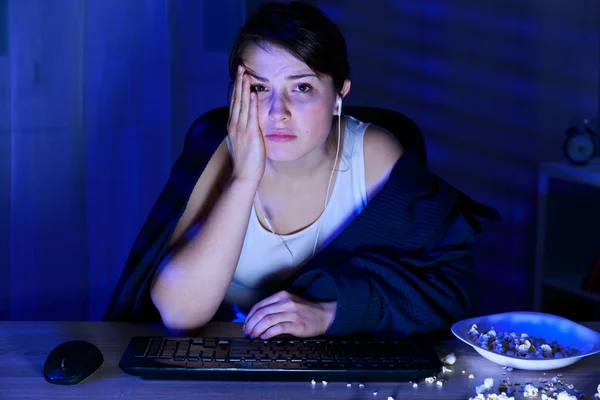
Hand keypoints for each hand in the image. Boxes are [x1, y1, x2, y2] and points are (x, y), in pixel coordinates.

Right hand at [227, 65, 265, 182]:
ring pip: (242, 104)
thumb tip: (250, 121)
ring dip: (244, 88)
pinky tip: (252, 92)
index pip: (234, 102)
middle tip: (240, 67)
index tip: (239, 75)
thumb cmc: (247, 161)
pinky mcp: (250, 135)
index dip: (236, 88)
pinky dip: (251, 103)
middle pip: (236, 99)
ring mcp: (241, 129)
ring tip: (246, 73)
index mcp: (233, 126)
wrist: (244, 175)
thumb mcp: (244, 141)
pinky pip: (250, 116)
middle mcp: (234, 125)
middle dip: (239, 82)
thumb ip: (246, 129)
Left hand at [242, 291, 336, 339]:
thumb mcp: (289, 302)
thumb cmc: (305, 310)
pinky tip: (264, 337)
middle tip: (247, 333)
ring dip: (256, 330)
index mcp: (281, 296)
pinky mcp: (296, 324)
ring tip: (253, 336)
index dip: (249, 317)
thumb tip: (256, 319)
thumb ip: (275, 307)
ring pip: (267, 321)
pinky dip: (268, 333)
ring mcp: (291, 313)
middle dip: (250, 325)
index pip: (259, 306)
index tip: (245, 325)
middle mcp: (285, 302)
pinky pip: (278, 328)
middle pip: (260, 314)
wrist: (324, 315)